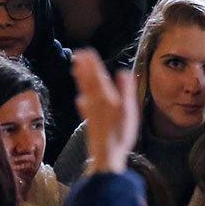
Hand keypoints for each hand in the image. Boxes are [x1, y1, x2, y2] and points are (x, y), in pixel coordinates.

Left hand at [73, 47, 139, 171]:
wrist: (106, 154)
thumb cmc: (120, 133)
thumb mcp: (128, 109)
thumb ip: (125, 90)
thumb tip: (123, 72)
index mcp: (105, 96)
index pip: (98, 75)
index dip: (92, 63)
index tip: (87, 51)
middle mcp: (95, 102)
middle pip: (88, 81)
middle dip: (83, 67)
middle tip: (77, 55)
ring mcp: (90, 112)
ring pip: (84, 91)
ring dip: (80, 79)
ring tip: (76, 70)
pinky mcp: (89, 121)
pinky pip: (84, 106)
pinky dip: (82, 98)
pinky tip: (80, 99)